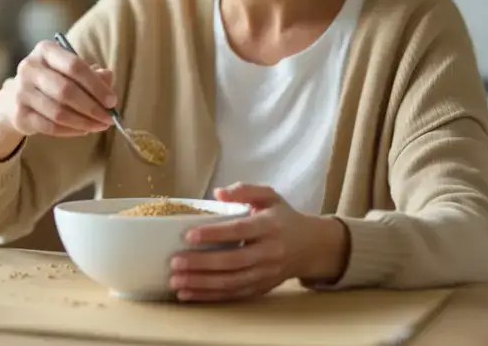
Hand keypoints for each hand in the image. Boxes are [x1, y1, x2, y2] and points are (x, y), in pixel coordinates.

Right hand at [0, 40, 116, 159]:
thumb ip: (92, 74)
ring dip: (84, 122)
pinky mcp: (19, 114)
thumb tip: (108, 77)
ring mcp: (21, 91)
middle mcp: (29, 68)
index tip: (112, 101)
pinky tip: (84, 131)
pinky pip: (50, 127)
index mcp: (45, 50)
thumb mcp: (70, 71)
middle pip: (66, 90)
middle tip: (109, 118)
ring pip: (59, 112)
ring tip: (99, 126)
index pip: (74, 65)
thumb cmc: (51, 81)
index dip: (96, 85)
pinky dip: (71, 131)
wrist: (14, 99)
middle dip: (92, 107)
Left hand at [169, 183, 349, 301]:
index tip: (188, 235)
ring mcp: (265, 274)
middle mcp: (269, 253)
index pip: (240, 231)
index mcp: (270, 226)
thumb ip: (245, 190)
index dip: (214, 234)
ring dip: (201, 284)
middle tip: (175, 262)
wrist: (311, 247)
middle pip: (233, 261)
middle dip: (202, 264)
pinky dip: (209, 296)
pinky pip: (233, 295)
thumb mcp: (269, 196)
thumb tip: (218, 193)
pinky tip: (188, 294)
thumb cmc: (283, 218)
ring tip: (176, 282)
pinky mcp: (260, 288)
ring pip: (231, 283)